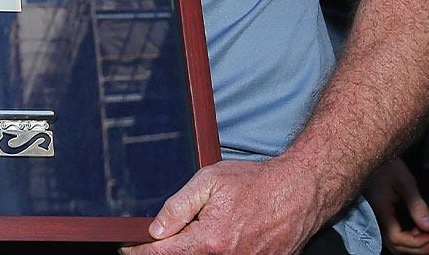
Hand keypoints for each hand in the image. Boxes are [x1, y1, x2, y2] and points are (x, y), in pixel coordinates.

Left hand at [120, 157, 323, 254]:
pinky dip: (220, 251)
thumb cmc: (257, 182)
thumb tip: (154, 230)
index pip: (163, 253)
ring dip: (198, 248)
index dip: (141, 251)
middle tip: (166, 234)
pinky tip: (230, 233)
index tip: (128, 248)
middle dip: (171, 247)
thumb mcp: (210, 181)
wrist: (300, 190)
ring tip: (211, 226)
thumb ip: (178, 206)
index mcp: (209, 240)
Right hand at [362, 159, 428, 253]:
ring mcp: (376, 217)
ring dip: (412, 245)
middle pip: (394, 246)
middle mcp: (375, 217)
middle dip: (417, 248)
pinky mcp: (380, 215)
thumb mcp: (405, 181)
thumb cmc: (385, 164)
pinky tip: (417, 231)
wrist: (370, 154)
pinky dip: (406, 239)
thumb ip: (417, 205)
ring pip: (392, 243)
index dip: (416, 243)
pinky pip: (391, 234)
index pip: (396, 238)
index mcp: (380, 210)